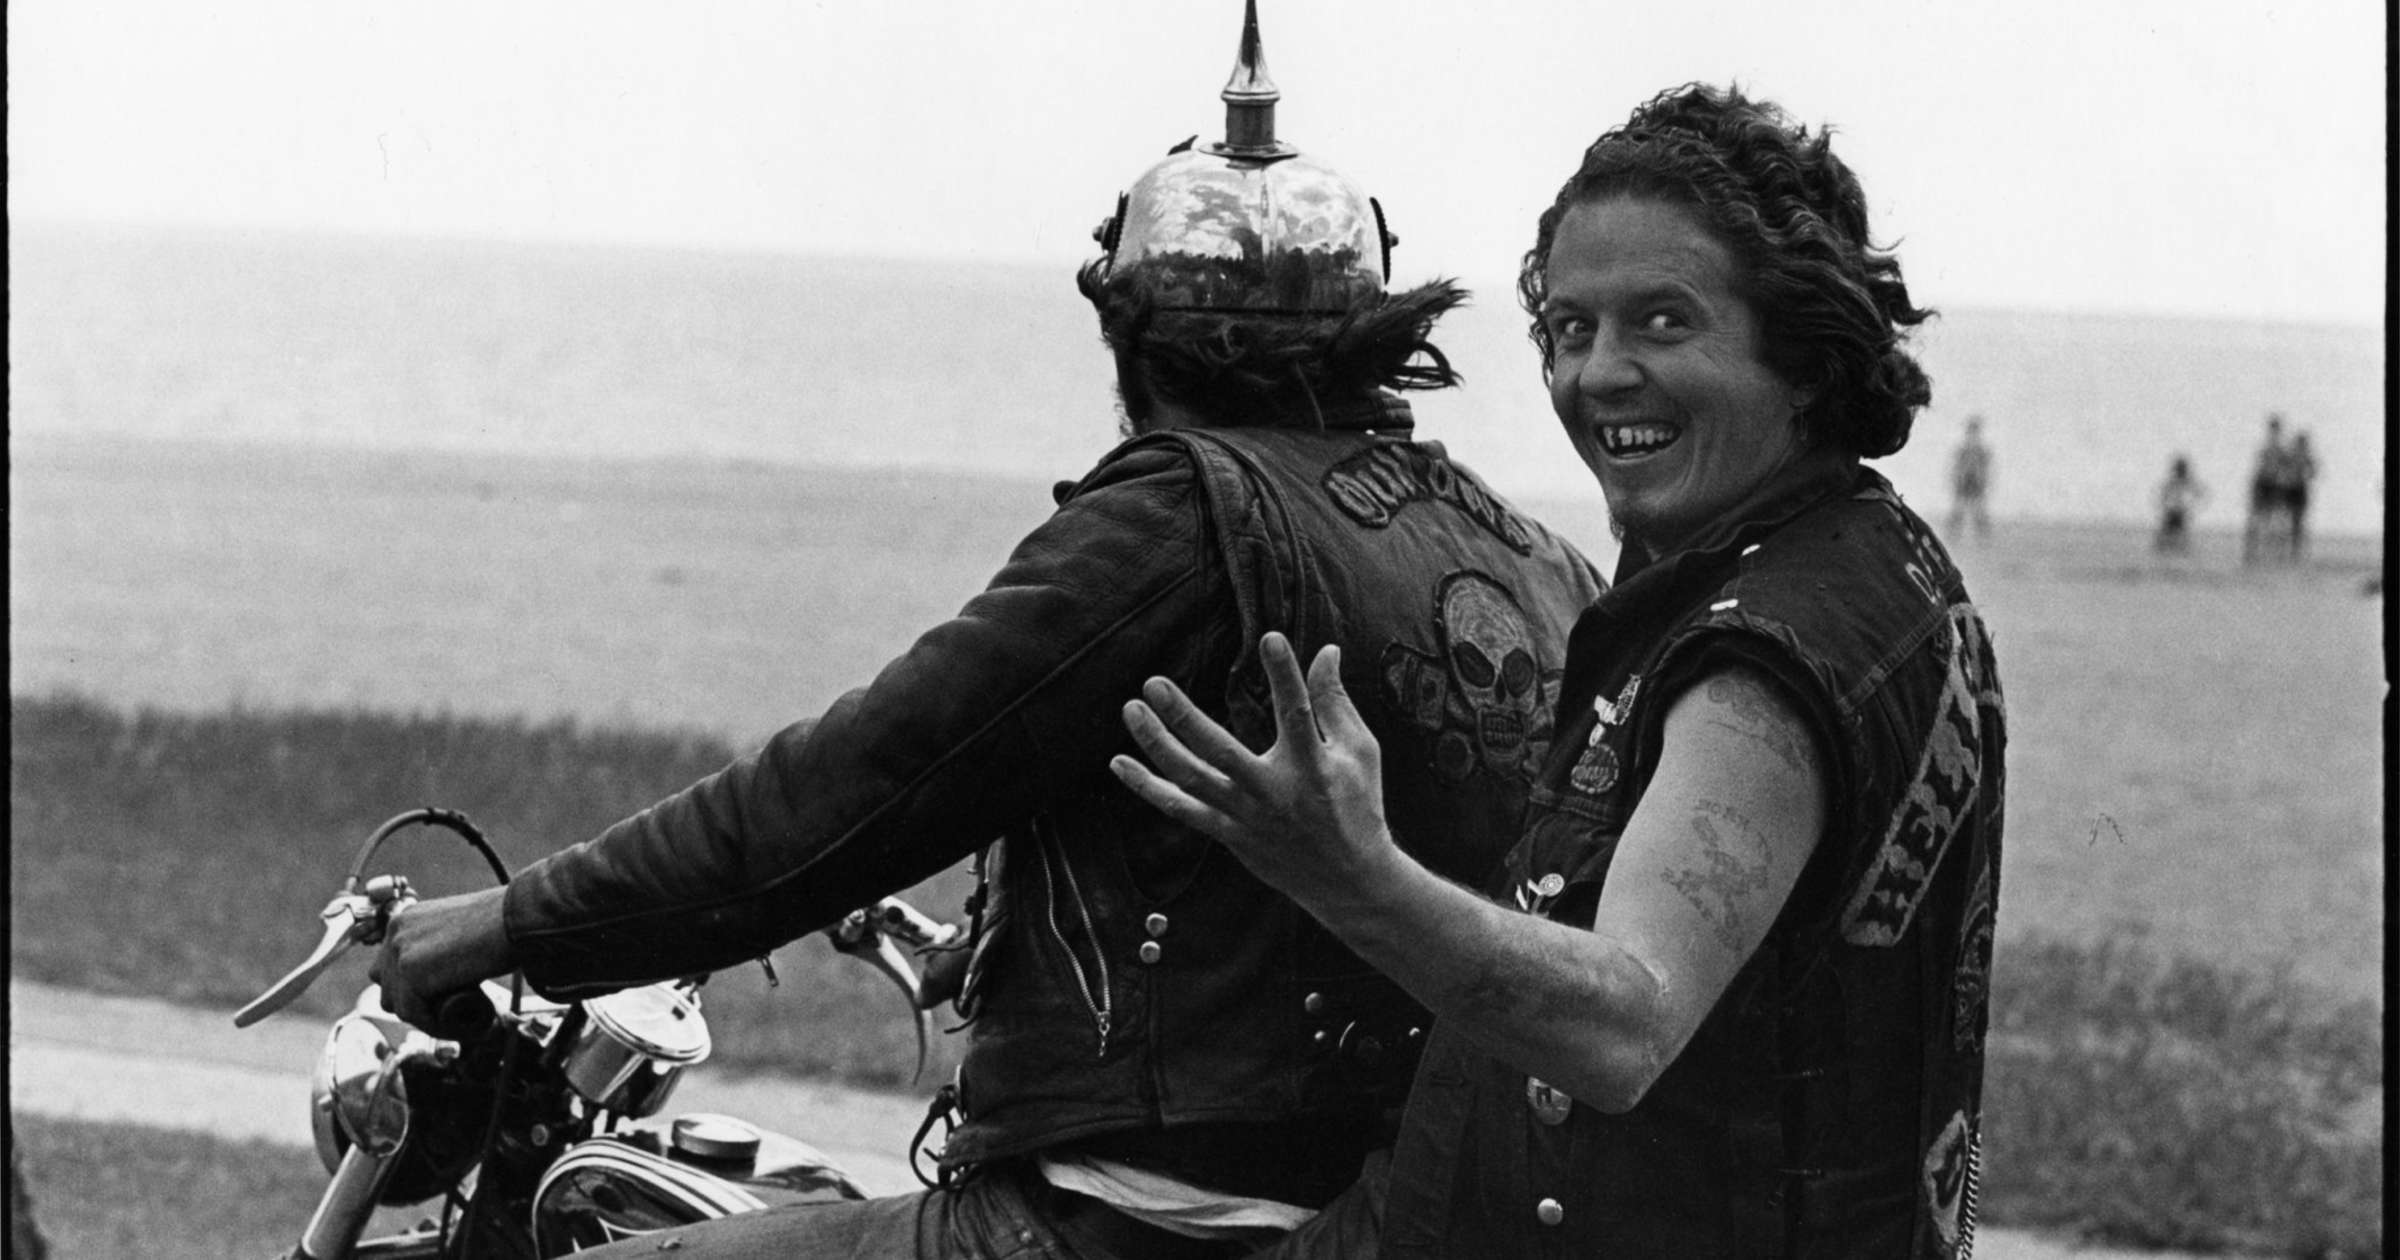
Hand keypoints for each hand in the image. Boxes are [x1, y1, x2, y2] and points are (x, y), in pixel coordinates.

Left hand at [369, 885, 515, 1029]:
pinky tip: (455, 1025)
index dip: (412, 988)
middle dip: (412, 1002)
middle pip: (387, 985)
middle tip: (444, 1011)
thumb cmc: (503, 924)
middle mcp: (397, 931)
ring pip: (398, 1003)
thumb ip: (443, 947)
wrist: (518, 919)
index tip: (436, 1001)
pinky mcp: (411, 971)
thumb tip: (443, 976)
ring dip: (424, 1017)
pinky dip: (432, 1025)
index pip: (390, 966)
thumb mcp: (460, 930)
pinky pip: (412, 1012)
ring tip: (453, 1020)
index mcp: (407, 920)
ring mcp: (400, 951)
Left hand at [1111, 633, 1395, 907]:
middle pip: (1219, 751)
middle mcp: (1272, 792)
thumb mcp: (1360, 752)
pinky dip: (1148, 787)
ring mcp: (1246, 816)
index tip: (1269, 637)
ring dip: (1156, 745)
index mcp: (1312, 766)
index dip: (1285, 676)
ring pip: (1190, 780)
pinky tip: (1120, 763)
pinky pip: (1181, 810)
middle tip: (1154, 683)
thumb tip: (1326, 650)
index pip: (1297, 713)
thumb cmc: (1358, 807)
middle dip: (1182, 717)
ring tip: (1131, 709)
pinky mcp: (1230, 834)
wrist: (1348, 881)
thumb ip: (1336, 702)